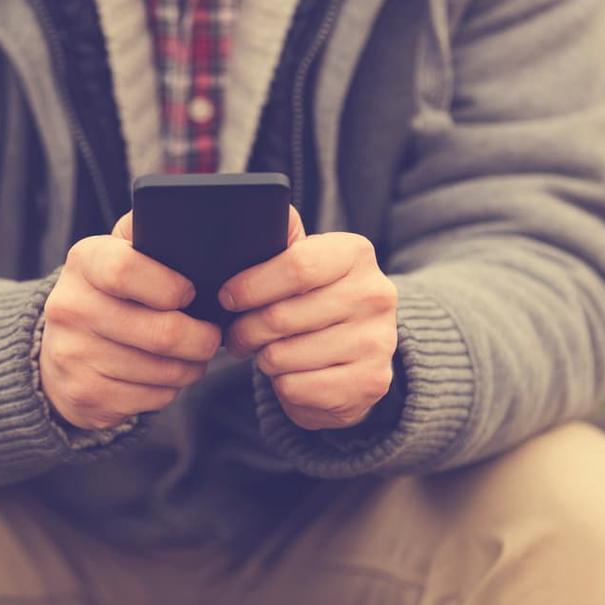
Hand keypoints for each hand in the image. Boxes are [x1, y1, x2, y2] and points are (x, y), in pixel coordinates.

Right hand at [39, 212, 221, 430]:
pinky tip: (163, 374)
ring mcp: (75, 356)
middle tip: (211, 335)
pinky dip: (170, 389)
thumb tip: (191, 219)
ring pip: (165, 371)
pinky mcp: (87, 396)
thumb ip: (146, 235)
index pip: (126, 270)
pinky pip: (154, 398)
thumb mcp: (116, 254)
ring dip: (192, 366)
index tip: (190, 293)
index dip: (169, 286)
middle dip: (202, 338)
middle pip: (162, 333)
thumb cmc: (107, 295)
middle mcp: (71, 308)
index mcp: (84, 263)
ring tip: (192, 354)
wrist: (56, 351)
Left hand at [220, 206, 397, 430]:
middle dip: (245, 329)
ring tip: (268, 352)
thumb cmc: (317, 299)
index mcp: (356, 254)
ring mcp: (377, 342)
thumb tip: (250, 215)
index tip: (227, 298)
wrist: (361, 353)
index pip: (297, 266)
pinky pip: (296, 388)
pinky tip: (292, 374)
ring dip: (263, 359)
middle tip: (237, 335)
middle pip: (281, 316)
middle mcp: (375, 295)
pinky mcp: (370, 383)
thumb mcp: (305, 262)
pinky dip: (282, 386)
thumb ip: (282, 240)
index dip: (250, 286)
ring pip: (282, 356)